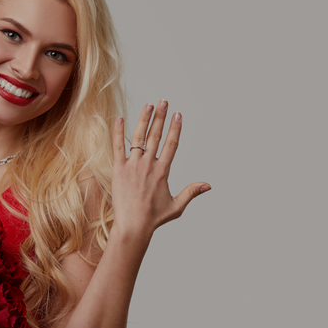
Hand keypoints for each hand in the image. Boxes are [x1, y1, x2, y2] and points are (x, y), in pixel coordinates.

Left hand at [111, 100, 209, 238]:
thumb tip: (208, 185)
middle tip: (163, 101)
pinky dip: (119, 132)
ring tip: (148, 105)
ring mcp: (133, 166)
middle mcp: (148, 165)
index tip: (178, 114)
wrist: (133, 226)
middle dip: (160, 117)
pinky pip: (118, 147)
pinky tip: (120, 118)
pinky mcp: (119, 169)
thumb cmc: (154, 218)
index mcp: (162, 171)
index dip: (175, 128)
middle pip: (156, 136)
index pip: (171, 144)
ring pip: (139, 138)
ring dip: (144, 120)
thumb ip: (191, 192)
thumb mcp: (177, 206)